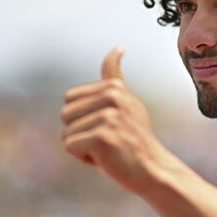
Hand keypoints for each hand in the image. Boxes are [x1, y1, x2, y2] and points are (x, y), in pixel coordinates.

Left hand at [60, 47, 175, 192]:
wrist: (152, 169)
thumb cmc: (135, 138)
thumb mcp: (127, 101)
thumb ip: (115, 77)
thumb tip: (118, 47)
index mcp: (114, 87)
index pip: (70, 99)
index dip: (83, 118)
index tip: (109, 125)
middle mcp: (112, 97)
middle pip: (64, 114)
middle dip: (80, 132)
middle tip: (108, 139)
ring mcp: (108, 116)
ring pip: (66, 133)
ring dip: (82, 146)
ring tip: (108, 149)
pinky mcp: (101, 137)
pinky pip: (70, 147)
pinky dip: (83, 158)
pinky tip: (106, 158)